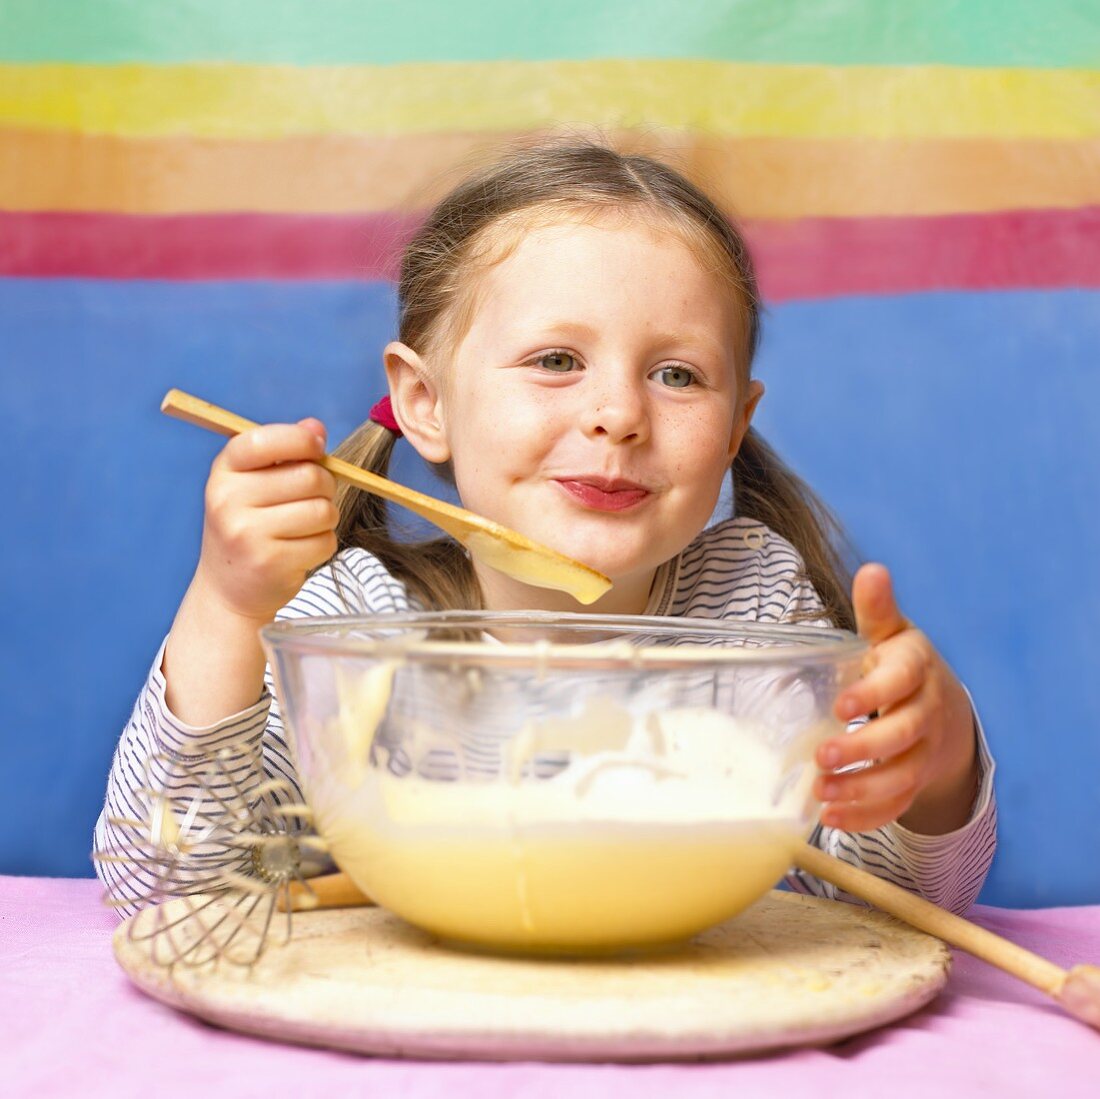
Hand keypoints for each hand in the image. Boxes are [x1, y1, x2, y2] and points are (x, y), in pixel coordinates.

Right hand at [193, 419, 338, 623]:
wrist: (228, 588)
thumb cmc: (249, 526)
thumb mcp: (254, 482)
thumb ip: (284, 451)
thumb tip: (315, 427)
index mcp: (224, 471)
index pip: (265, 441)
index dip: (300, 440)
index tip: (316, 448)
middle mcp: (229, 500)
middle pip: (309, 477)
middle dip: (325, 486)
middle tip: (314, 497)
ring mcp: (247, 534)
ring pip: (322, 510)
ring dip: (326, 517)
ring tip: (306, 525)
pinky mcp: (270, 563)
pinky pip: (324, 542)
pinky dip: (323, 544)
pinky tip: (301, 549)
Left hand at [813, 563, 978, 834]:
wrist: (946, 713)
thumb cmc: (901, 667)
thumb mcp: (892, 634)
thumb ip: (877, 609)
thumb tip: (872, 570)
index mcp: (915, 671)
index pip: (901, 681)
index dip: (874, 693)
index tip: (841, 705)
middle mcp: (925, 713)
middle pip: (902, 735)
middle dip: (863, 749)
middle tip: (822, 756)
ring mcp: (924, 752)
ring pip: (901, 776)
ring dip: (862, 789)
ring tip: (821, 794)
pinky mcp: (915, 783)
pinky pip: (897, 804)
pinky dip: (867, 816)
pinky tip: (832, 818)